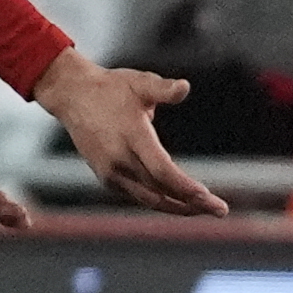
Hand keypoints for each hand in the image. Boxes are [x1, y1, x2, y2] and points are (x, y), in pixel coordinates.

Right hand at [37, 58, 228, 216]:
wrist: (72, 95)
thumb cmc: (111, 87)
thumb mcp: (139, 82)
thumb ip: (163, 89)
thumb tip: (184, 87)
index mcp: (131, 136)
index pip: (161, 170)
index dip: (185, 187)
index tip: (207, 197)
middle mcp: (119, 159)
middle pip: (160, 190)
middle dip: (192, 203)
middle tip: (220, 210)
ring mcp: (110, 172)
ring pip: (149, 199)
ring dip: (177, 208)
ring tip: (204, 210)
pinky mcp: (106, 177)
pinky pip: (138, 196)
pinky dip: (160, 201)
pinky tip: (181, 203)